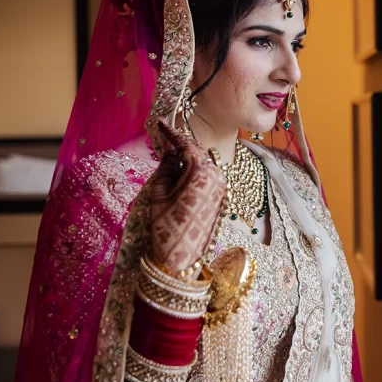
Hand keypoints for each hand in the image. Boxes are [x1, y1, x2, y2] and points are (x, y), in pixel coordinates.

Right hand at [148, 122, 225, 274]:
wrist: (181, 259)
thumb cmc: (166, 227)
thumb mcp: (160, 194)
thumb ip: (165, 168)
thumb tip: (169, 152)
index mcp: (201, 173)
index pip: (186, 145)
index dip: (171, 132)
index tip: (159, 123)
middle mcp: (217, 177)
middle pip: (197, 152)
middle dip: (179, 146)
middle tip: (162, 139)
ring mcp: (221, 188)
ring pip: (203, 164)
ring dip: (186, 159)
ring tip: (167, 159)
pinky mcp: (221, 198)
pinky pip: (207, 176)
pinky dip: (193, 171)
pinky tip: (179, 174)